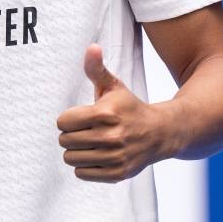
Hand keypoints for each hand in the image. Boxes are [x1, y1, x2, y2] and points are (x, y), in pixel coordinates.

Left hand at [56, 45, 177, 182]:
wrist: (160, 132)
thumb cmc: (131, 108)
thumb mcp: (114, 86)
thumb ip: (97, 68)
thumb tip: (92, 48)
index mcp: (105, 114)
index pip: (63, 122)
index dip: (68, 119)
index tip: (80, 117)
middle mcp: (109, 137)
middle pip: (64, 141)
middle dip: (71, 134)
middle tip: (84, 130)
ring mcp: (114, 157)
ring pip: (70, 159)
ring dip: (76, 151)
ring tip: (90, 143)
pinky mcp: (117, 173)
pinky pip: (82, 173)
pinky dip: (85, 166)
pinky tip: (97, 155)